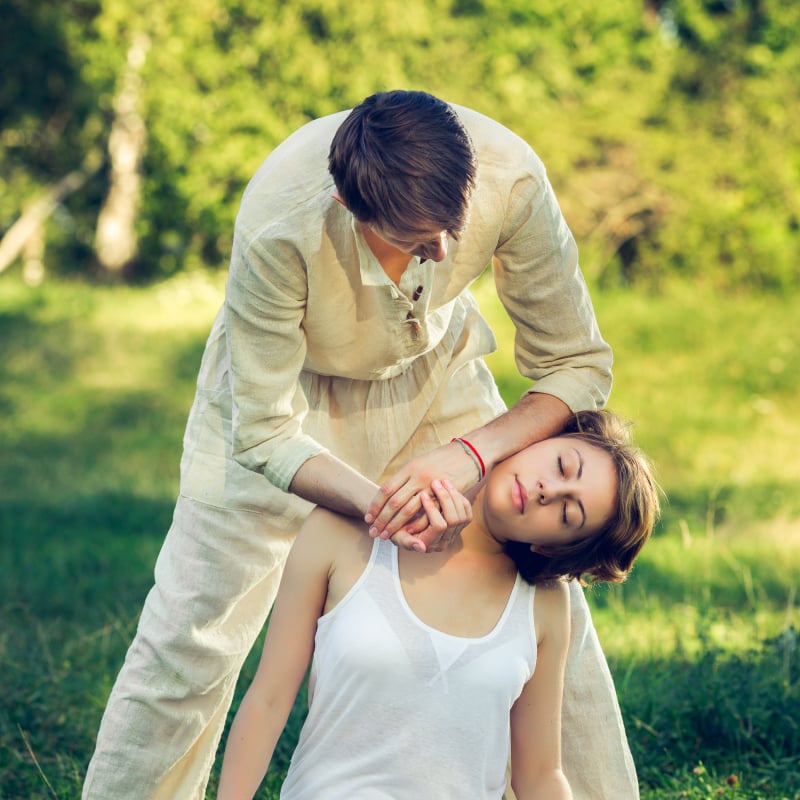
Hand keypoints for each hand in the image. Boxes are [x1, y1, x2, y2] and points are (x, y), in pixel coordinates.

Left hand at [366, 441, 481, 541]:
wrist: (468, 454)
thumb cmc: (441, 459)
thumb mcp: (419, 463)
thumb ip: (404, 478)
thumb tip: (388, 493)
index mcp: (409, 468)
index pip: (386, 490)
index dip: (375, 505)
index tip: (369, 518)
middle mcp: (417, 477)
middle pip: (394, 503)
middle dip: (382, 520)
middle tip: (374, 532)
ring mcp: (430, 486)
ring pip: (408, 511)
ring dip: (395, 525)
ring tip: (387, 535)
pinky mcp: (443, 496)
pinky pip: (427, 514)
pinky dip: (416, 526)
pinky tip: (409, 534)